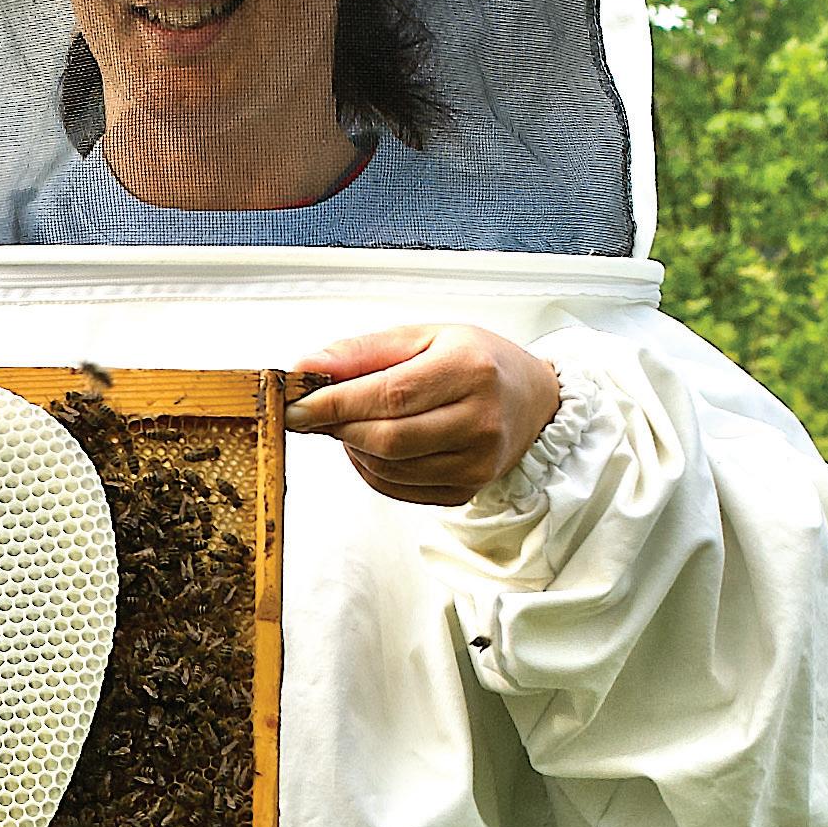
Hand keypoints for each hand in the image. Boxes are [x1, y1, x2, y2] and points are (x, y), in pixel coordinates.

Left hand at [284, 324, 561, 506]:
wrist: (532, 400)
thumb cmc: (476, 361)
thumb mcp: (423, 337)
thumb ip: (361, 351)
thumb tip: (306, 366)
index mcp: (469, 369)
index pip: (389, 395)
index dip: (334, 404)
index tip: (295, 406)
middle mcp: (479, 421)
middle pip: (386, 439)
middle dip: (338, 428)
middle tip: (314, 415)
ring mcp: (476, 463)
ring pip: (387, 468)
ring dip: (354, 448)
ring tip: (355, 422)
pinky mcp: (466, 490)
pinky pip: (397, 489)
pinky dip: (371, 469)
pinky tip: (375, 445)